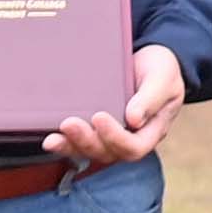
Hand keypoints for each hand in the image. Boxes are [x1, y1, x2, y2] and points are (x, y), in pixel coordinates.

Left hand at [44, 44, 185, 167]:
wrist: (150, 60)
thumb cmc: (161, 69)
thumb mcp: (163, 78)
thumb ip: (151, 98)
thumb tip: (133, 120)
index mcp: (150, 131)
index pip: (134, 146)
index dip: (115, 138)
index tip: (99, 117)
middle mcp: (129, 138)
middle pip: (107, 153)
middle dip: (86, 141)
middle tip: (69, 123)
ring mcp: (109, 135)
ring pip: (89, 151)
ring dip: (70, 146)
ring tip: (52, 138)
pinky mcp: (94, 128)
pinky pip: (78, 141)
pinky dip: (63, 141)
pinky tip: (48, 135)